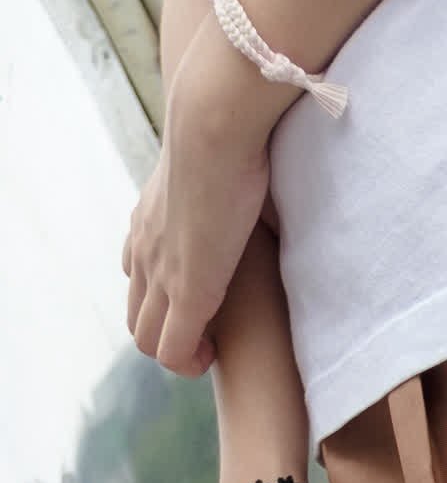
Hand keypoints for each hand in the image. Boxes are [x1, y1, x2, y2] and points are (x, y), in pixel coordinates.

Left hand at [124, 11, 279, 374]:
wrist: (215, 122)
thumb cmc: (233, 131)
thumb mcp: (229, 162)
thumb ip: (237, 180)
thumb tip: (275, 176)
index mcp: (150, 219)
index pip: (138, 272)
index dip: (168, 298)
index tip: (207, 298)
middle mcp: (144, 248)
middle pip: (137, 313)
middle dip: (169, 331)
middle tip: (211, 332)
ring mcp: (160, 272)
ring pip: (146, 336)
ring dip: (178, 348)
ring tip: (213, 344)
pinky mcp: (186, 292)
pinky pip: (171, 351)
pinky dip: (189, 360)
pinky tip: (216, 352)